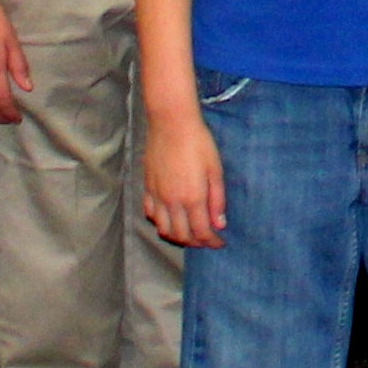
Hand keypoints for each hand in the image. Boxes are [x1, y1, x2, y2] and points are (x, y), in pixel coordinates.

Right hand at [143, 107, 227, 247]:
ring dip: (177, 236)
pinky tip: (170, 218)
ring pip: (164, 229)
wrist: (171, 124)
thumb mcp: (215, 170)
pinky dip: (160, 222)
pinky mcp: (147, 187)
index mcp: (192, 198)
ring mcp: (157, 196)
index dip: (212, 242)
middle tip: (207, 240)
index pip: (202, 232)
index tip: (220, 243)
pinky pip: (150, 214)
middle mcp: (172, 202)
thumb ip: (217, 200)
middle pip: (182, 235)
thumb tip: (220, 225)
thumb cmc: (198, 143)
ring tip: (189, 233)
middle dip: (196, 243)